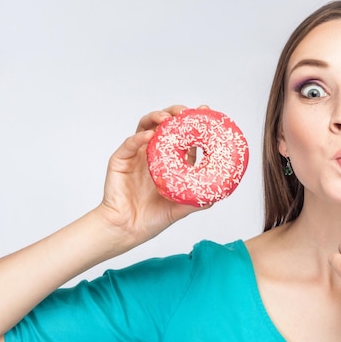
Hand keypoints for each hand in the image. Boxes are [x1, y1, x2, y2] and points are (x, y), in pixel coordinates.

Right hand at [98, 104, 209, 244]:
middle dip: (175, 114)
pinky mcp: (120, 160)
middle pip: (164, 124)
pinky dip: (139, 137)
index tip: (205, 111)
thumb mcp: (180, 208)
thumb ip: (198, 200)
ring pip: (145, 126)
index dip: (193, 122)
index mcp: (169, 161)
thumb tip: (220, 193)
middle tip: (186, 112)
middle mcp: (153, 154)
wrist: (128, 230)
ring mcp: (136, 155)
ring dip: (156, 118)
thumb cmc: (152, 219)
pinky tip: (149, 136)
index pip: (183, 135)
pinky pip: (129, 144)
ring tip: (168, 119)